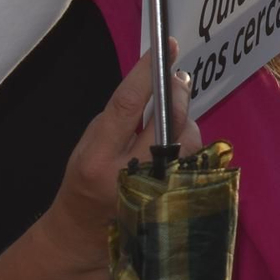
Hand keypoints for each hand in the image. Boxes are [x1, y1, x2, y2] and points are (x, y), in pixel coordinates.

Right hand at [42, 42, 200, 263]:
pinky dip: (188, 142)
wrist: (85, 233)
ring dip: (184, 121)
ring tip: (166, 124)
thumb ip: (122, 116)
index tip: (166, 46)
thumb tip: (162, 83)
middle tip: (176, 78)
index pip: (126, 106)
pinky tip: (174, 145)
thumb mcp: (89, 145)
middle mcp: (130, 175)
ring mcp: (158, 189)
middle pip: (170, 121)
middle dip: (178, 93)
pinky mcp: (178, 196)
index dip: (146, 73)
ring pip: (189, 137)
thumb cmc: (85, 180)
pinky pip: (194, 156)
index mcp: (98, 158)